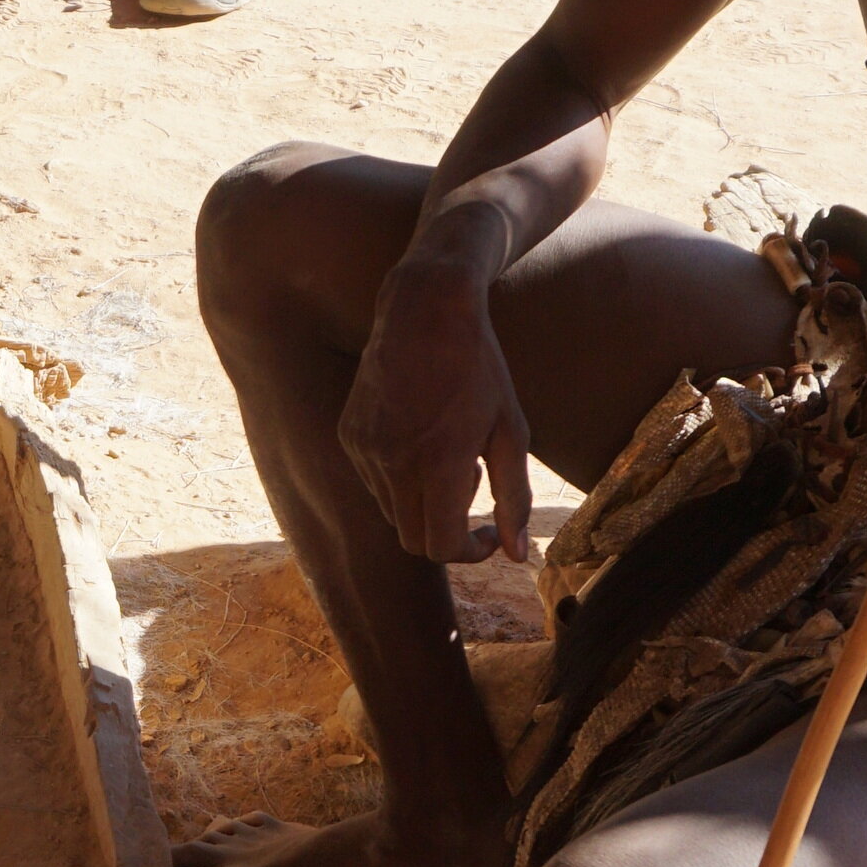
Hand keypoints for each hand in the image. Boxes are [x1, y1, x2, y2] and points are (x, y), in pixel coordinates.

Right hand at [344, 253, 534, 564]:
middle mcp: (393, 462)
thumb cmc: (479, 368)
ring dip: (423, 502)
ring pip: (391, 511)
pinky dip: (399, 478)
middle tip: (473, 496)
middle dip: (445, 533)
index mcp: (439, 464)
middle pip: (412, 539)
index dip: (469, 552)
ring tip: (449, 456)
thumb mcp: (510, 431)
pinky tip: (421, 438)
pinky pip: (373, 481)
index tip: (489, 536)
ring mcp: (364, 449)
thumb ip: (514, 498)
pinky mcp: (348, 434)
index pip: (441, 546)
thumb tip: (518, 555)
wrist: (425, 311)